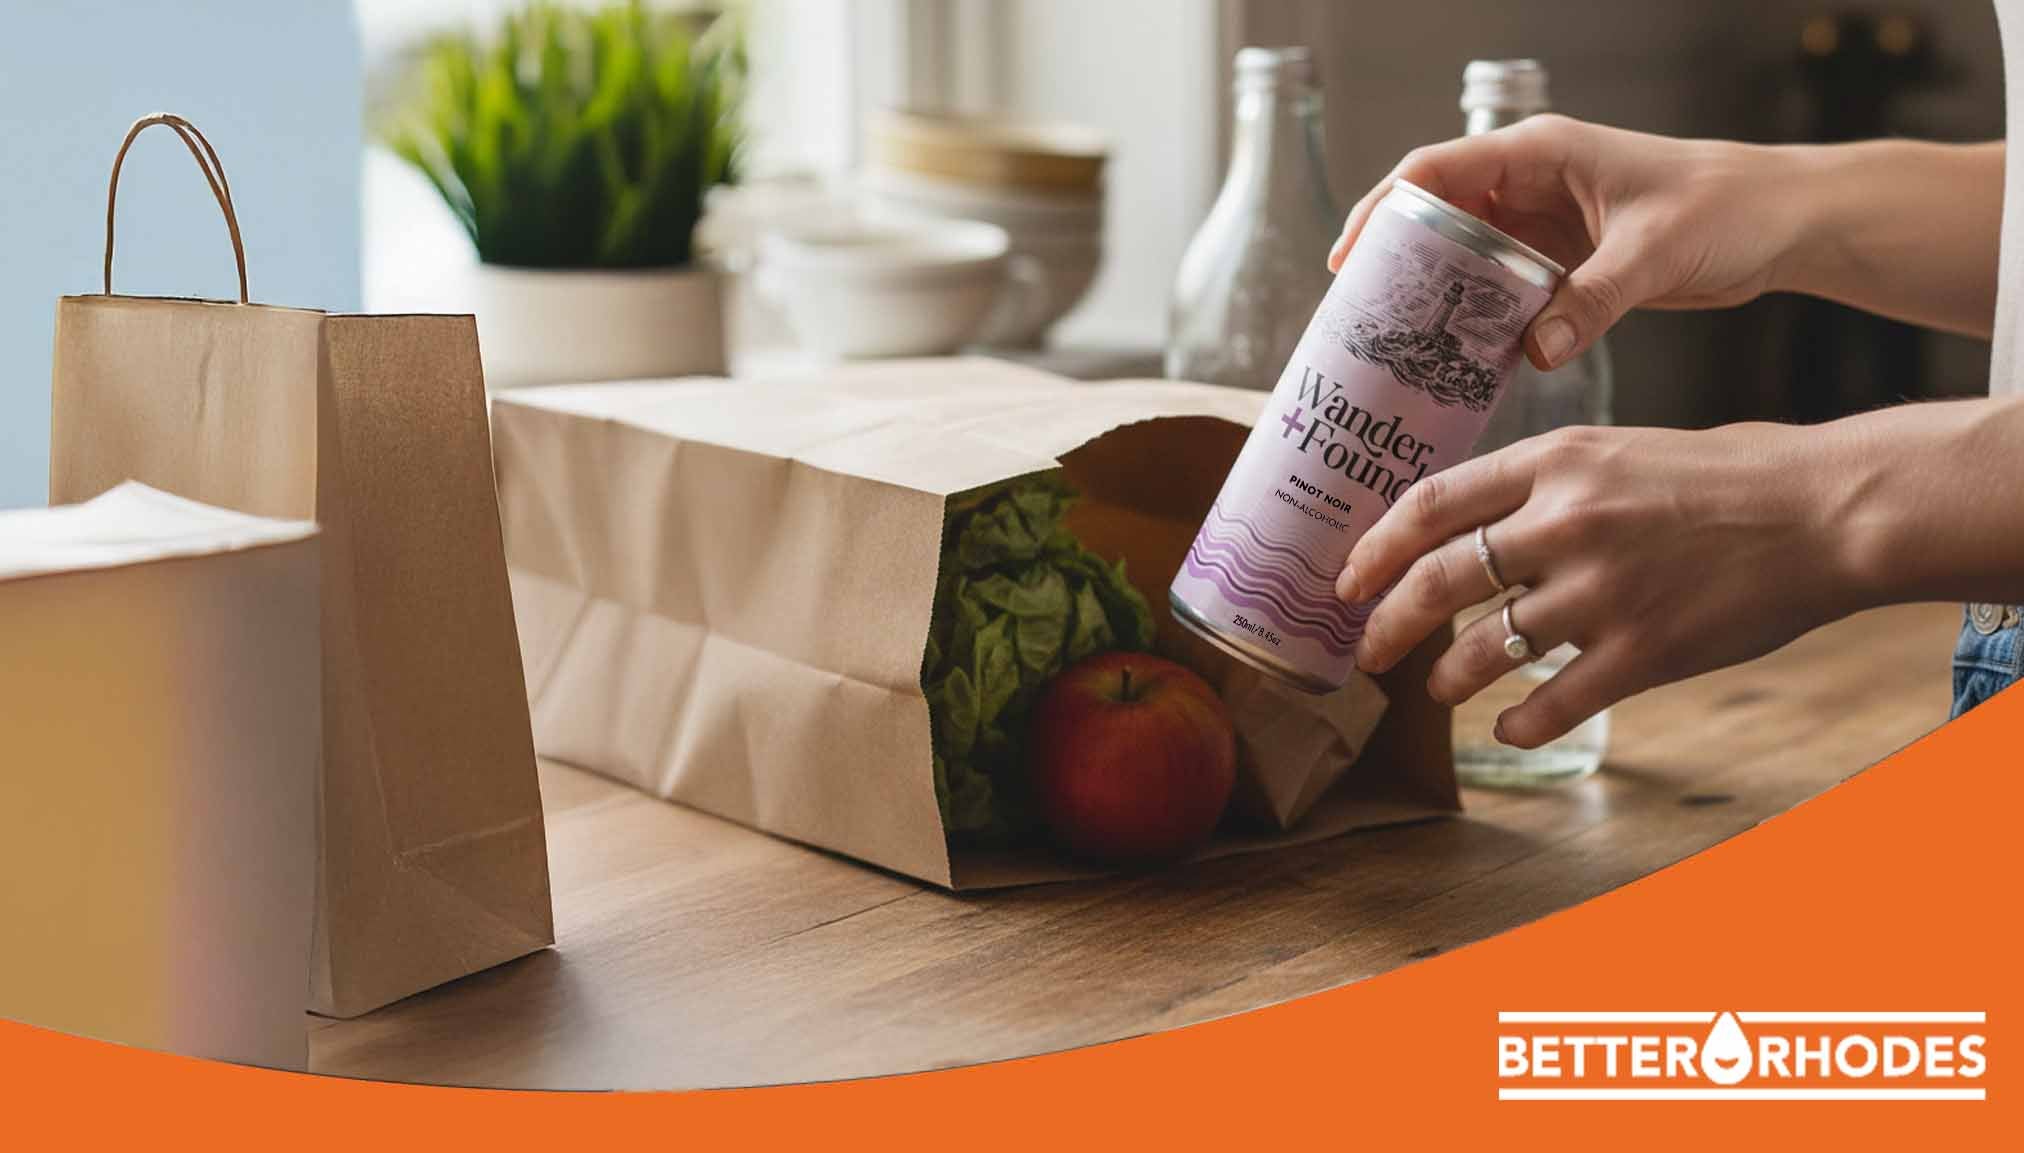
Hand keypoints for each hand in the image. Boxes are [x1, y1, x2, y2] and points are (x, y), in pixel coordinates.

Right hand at [1328, 116, 1812, 369]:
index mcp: (1540, 153)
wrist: (1781, 222)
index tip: (1349, 259)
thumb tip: (1531, 352)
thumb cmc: (1726, 207)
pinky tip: (1453, 356)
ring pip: (1461, 254)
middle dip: (1392, 259)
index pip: (1434, 171)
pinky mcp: (1560, 261)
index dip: (1382, 210)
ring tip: (1391, 342)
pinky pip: (1498, 287)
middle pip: (1434, 214)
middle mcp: (1531, 183)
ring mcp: (1542, 223)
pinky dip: (1473, 317)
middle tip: (1358, 314)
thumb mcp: (1654, 252)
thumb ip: (1592, 301)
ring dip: (1430, 293)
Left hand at [1334, 424, 1862, 748]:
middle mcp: (1565, 522)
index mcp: (1556, 460)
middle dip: (1384, 623)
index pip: (1430, 503)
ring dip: (1447, 676)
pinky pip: (1548, 703)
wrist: (1825, 511)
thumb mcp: (1621, 450)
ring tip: (1438, 688)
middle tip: (1364, 651)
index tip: (1345, 579)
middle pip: (1436, 579)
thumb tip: (1471, 521)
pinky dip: (1515, 724)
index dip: (1374, 547)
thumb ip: (1547, 482)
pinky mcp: (1641, 652)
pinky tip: (1505, 728)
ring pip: (1482, 648)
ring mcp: (1600, 591)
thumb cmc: (1726, 477)